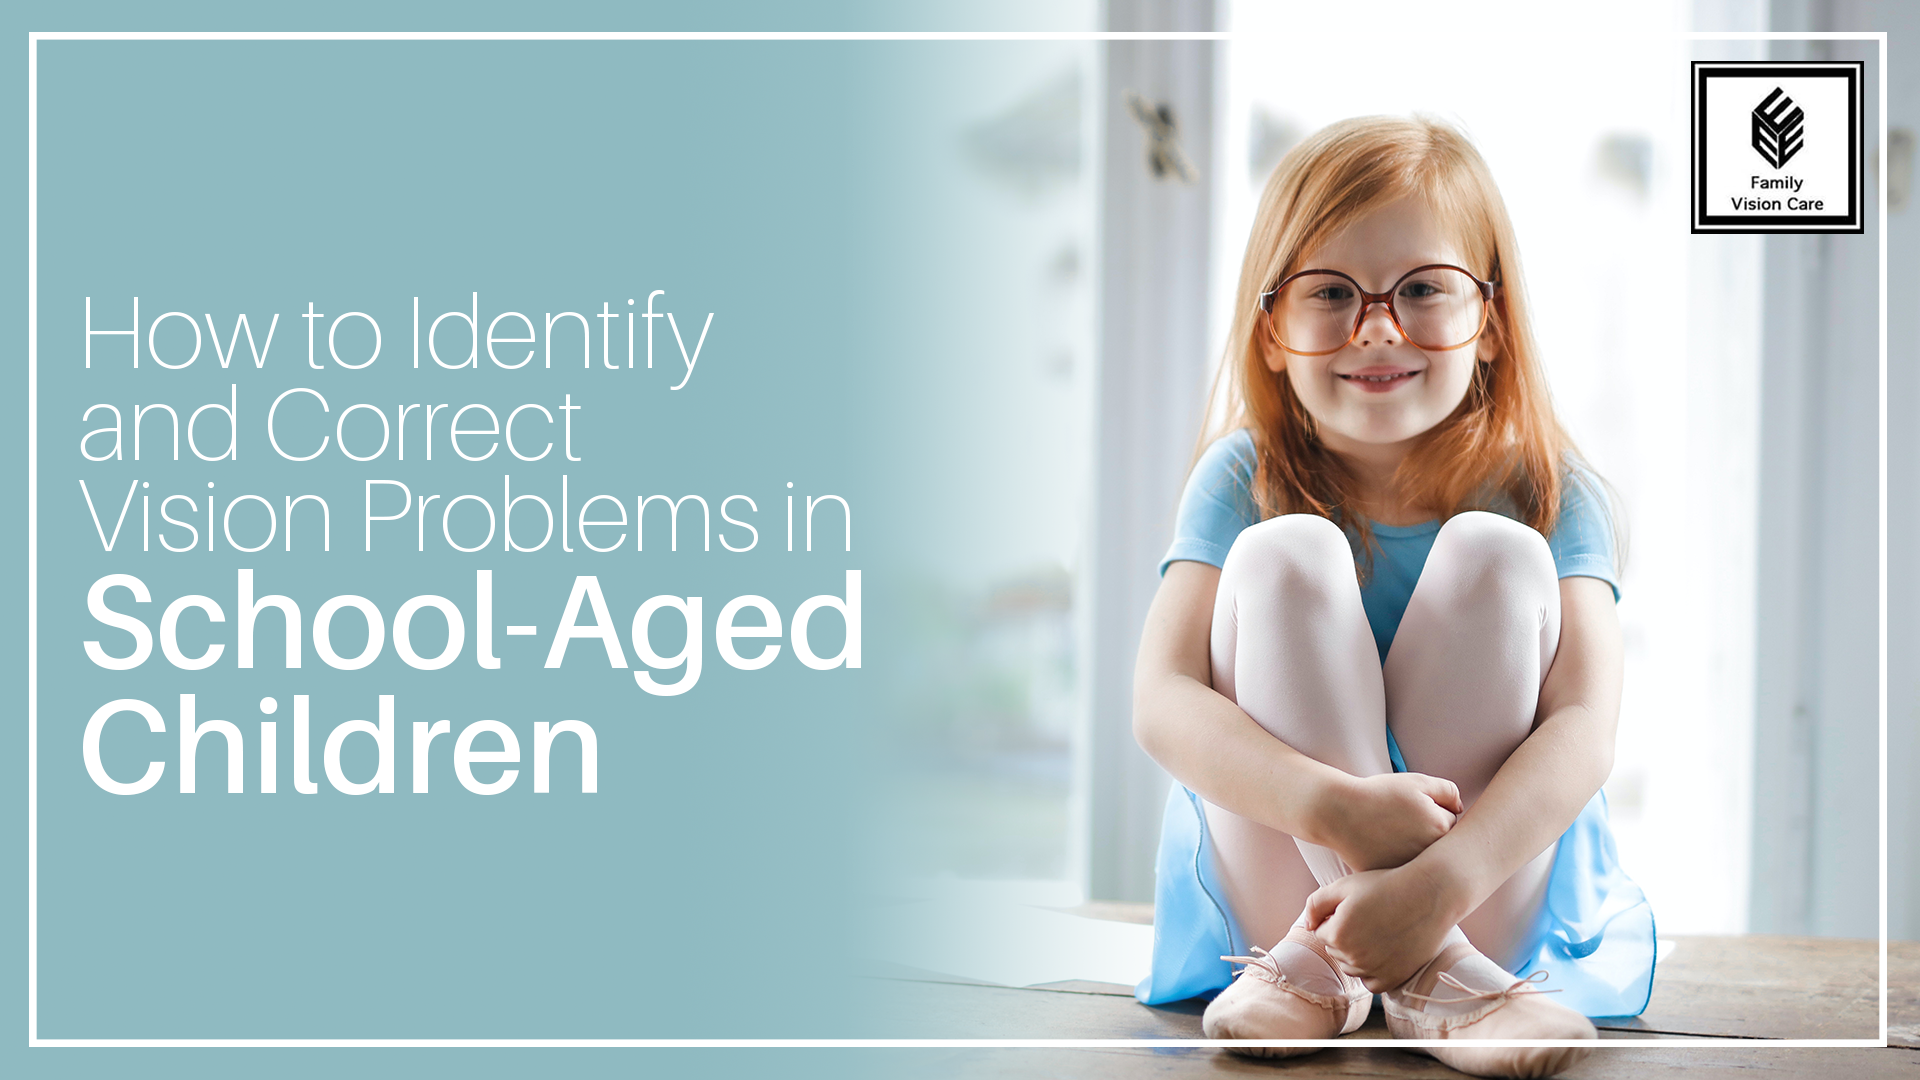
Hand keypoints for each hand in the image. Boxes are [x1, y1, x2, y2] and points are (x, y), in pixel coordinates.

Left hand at [1302, 862, 1458, 991]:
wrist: (1429, 894)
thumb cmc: (1385, 885)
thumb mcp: (1343, 886)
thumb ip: (1315, 904)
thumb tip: (1308, 927)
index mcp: (1337, 934)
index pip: (1322, 933)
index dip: (1337, 918)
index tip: (1356, 907)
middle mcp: (1354, 957)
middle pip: (1335, 951)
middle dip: (1345, 936)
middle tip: (1369, 917)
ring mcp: (1374, 970)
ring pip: (1351, 968)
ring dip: (1357, 954)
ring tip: (1377, 931)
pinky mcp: (1394, 979)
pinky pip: (1371, 983)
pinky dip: (1372, 971)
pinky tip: (1383, 951)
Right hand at [1318, 772, 1461, 870]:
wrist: (1339, 813)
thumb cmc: (1378, 795)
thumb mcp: (1416, 781)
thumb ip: (1448, 791)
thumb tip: (1460, 810)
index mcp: (1440, 827)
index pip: (1452, 822)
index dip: (1434, 812)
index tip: (1414, 809)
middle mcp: (1430, 853)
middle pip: (1441, 846)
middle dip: (1429, 835)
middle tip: (1404, 823)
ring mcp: (1411, 869)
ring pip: (1424, 861)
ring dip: (1415, 851)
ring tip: (1392, 835)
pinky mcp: (1393, 879)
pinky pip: (1405, 873)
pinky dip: (1399, 864)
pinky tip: (1383, 849)